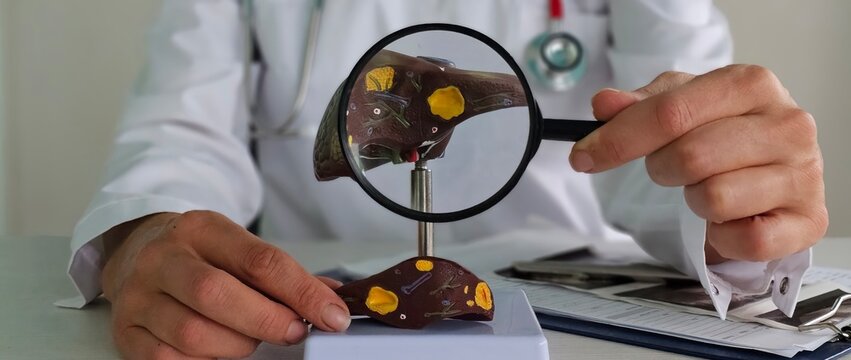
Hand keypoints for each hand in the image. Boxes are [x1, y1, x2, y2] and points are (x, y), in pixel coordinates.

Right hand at [101, 211, 349, 358]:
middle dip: (268, 320)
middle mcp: (164, 257)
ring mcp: (138, 294)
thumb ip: (282, 274)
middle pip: (217, 294)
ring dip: (237, 345)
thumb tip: (331, 301)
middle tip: (295, 331)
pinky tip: (219, 350)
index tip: (331, 315)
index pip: (259, 260)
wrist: (136, 250)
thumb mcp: (237, 247)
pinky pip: (168, 358)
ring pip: (193, 333)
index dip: (301, 292)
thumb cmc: (198, 254)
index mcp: (202, 229)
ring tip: (253, 340)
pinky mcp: (126, 329)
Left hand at [570, 65, 827, 263]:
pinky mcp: (809, 220)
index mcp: (751, 84)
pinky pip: (744, 240)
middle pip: (689, 156)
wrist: (773, 171)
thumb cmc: (723, 132)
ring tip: (708, 188)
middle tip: (670, 169)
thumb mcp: (679, 107)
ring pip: (714, 198)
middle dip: (662, 169)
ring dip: (694, 202)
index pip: (668, 112)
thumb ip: (639, 105)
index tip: (583, 156)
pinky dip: (722, 236)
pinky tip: (729, 218)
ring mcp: (804, 173)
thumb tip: (604, 104)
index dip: (616, 139)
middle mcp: (787, 124)